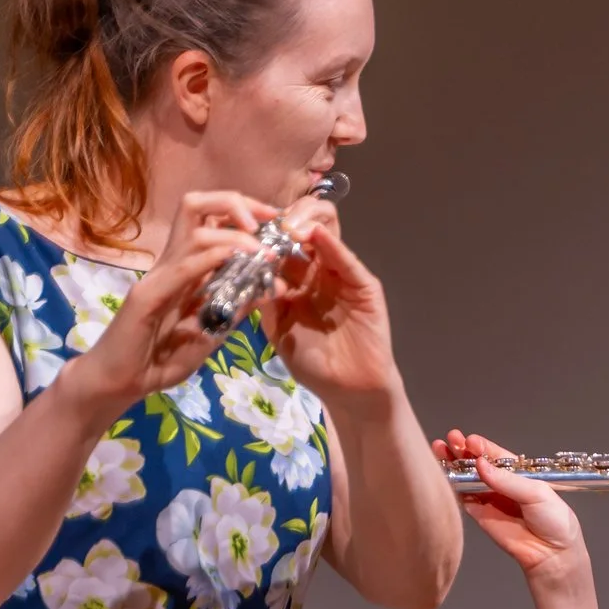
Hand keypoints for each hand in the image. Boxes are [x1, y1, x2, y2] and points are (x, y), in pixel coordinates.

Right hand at [68, 190, 275, 412]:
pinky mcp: (148, 295)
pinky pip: (183, 267)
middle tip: (270, 219)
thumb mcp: (211, 334)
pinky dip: (211, 257)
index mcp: (187, 268)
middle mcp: (172, 263)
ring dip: (235, 234)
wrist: (118, 383)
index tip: (278, 224)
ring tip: (263, 251)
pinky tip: (236, 259)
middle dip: (237, 203)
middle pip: (197, 206)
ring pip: (194, 230)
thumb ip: (236, 312)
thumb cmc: (160, 360)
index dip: (245, 212)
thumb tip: (271, 289)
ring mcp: (159, 276)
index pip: (211, 220)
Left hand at [260, 205, 402, 404]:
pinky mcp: (364, 287)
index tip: (245, 228)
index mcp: (298, 279)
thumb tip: (244, 264)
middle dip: (285, 218)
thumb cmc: (313, 362)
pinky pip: (347, 260)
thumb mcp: (276, 326)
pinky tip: (314, 234)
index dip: (264, 231)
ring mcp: (344, 276)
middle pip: (305, 227)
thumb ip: (264, 296)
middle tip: (266, 222)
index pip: (281, 242)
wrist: (347, 389)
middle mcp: (320, 271)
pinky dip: (331, 244)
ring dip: (306, 221)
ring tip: (286, 225)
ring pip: (328, 232)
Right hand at [438, 429, 585, 576]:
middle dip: (462, 450)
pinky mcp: (479, 515)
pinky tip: (443, 476)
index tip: (469, 441)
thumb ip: (508, 481)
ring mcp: (488, 498)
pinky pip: (462, 498)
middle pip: (477, 462)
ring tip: (439, 451)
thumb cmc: (554, 520)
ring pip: (466, 478)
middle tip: (450, 440)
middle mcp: (501, 482)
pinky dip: (451, 487)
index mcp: (517, 472)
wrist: (552, 553)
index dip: (481, 446)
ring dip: (453, 464)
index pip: (495, 455)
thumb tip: (482, 465)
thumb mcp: (537, 493)